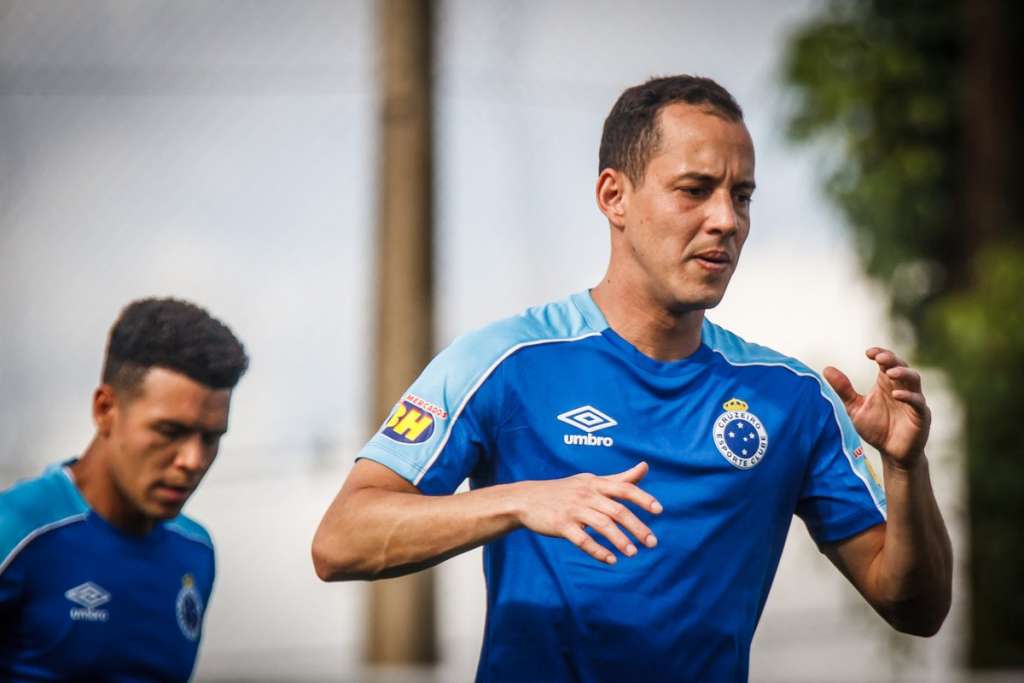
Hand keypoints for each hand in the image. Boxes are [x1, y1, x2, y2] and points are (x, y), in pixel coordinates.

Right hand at [511, 461, 662, 564]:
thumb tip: (645, 467)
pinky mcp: (561, 525)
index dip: (643, 498)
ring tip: (633, 553)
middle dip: (637, 527)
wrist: (527, 499)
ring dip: (620, 540)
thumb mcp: (591, 480)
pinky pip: (582, 539)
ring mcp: (573, 510)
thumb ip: (620, 478)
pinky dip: (597, 550)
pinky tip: (611, 559)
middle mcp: (586, 495)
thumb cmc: (565, 490)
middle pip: (617, 510)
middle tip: (652, 542)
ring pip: (602, 525)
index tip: (659, 511)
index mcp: (595, 483)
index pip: (624, 488)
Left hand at [823, 347, 930, 468]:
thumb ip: (844, 390)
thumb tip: (826, 368)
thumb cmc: (876, 429)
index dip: (881, 354)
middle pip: (902, 366)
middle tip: (879, 358)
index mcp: (886, 384)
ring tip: (889, 372)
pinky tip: (896, 395)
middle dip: (892, 360)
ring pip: (914, 380)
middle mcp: (901, 389)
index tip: (868, 352)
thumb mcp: (855, 408)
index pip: (887, 362)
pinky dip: (909, 397)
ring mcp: (913, 401)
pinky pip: (918, 402)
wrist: (891, 454)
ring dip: (903, 373)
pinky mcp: (920, 416)